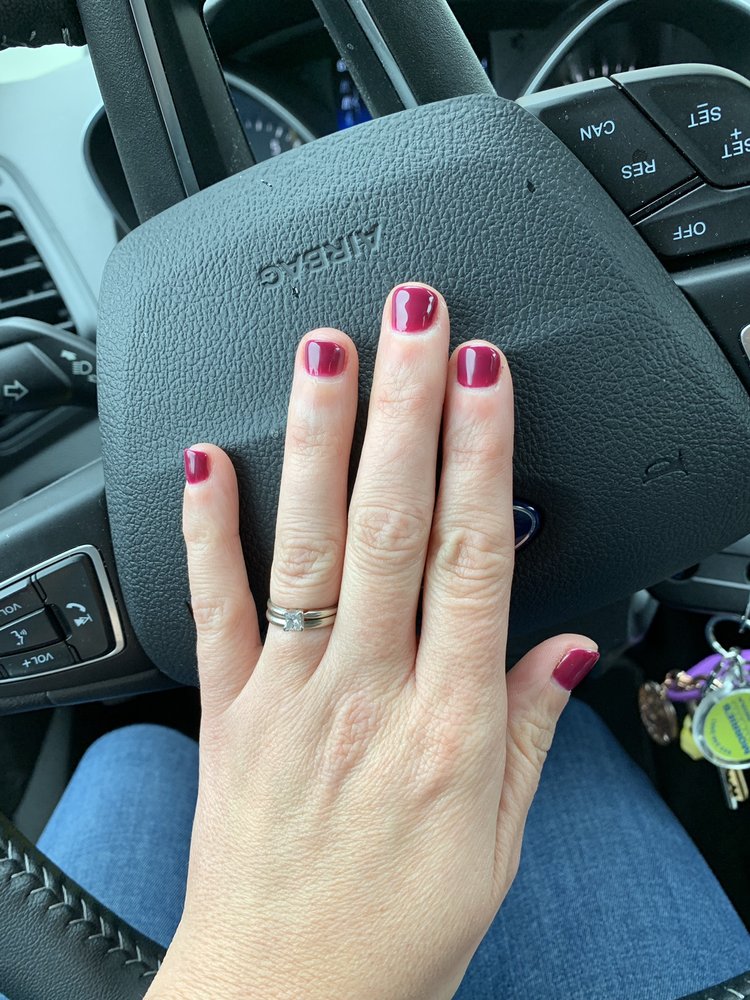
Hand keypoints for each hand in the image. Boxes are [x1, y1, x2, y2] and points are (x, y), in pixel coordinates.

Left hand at [147, 283, 597, 999]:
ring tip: (324, 354)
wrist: (284, 999)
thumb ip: (530, 731)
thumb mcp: (498, 842)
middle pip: (393, 524)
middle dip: (406, 408)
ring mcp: (288, 693)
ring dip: (318, 441)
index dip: (482, 455)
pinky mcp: (227, 709)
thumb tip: (564, 647)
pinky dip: (206, 529)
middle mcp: (367, 692)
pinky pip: (213, 606)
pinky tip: (206, 460)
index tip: (483, 377)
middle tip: (412, 320)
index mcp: (449, 724)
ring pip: (307, 545)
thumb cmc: (396, 929)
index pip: (475, 557)